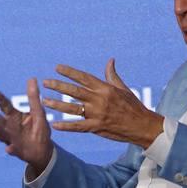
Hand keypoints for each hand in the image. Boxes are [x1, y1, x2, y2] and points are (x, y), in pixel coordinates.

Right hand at [0, 79, 53, 175]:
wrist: (43, 150)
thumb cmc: (38, 129)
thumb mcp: (38, 112)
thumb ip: (33, 97)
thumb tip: (32, 78)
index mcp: (13, 116)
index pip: (4, 105)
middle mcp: (9, 127)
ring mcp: (11, 139)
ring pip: (1, 134)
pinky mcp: (17, 151)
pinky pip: (12, 150)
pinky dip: (10, 149)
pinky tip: (8, 148)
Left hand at [41, 59, 163, 147]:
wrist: (142, 126)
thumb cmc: (133, 106)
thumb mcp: (123, 88)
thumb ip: (112, 75)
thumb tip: (110, 60)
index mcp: (105, 89)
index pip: (84, 78)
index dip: (70, 72)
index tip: (57, 68)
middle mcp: (100, 100)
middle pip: (75, 91)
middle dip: (59, 86)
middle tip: (45, 82)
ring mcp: (97, 114)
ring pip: (73, 108)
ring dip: (57, 105)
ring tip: (44, 101)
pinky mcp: (96, 127)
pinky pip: (78, 127)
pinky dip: (66, 126)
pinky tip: (54, 125)